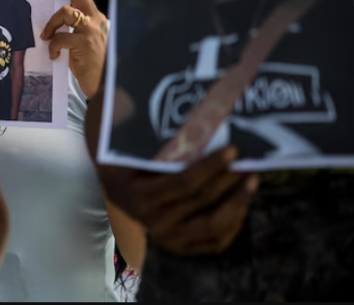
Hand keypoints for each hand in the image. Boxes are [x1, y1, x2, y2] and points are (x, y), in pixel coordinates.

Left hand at [40, 0, 107, 98]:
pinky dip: (53, 45)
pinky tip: (54, 55)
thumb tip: (52, 18)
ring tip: (46, 37)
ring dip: (52, 24)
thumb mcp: (83, 41)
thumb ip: (74, 28)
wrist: (102, 85)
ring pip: (66, 12)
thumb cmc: (90, 64)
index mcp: (97, 19)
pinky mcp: (84, 44)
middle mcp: (97, 20)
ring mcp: (91, 31)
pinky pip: (60, 37)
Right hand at [97, 147, 258, 255]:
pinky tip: (242, 202)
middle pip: (202, 201)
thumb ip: (165, 146)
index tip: (233, 150)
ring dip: (237, 202)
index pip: (184, 183)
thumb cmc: (132, 163)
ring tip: (251, 181)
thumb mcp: (139, 153)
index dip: (211, 167)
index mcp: (141, 197)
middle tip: (247, 162)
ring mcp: (169, 238)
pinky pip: (216, 241)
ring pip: (213, 225)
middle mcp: (154, 222)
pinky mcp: (182, 246)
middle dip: (229, 179)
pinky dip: (234, 223)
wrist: (121, 190)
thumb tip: (205, 126)